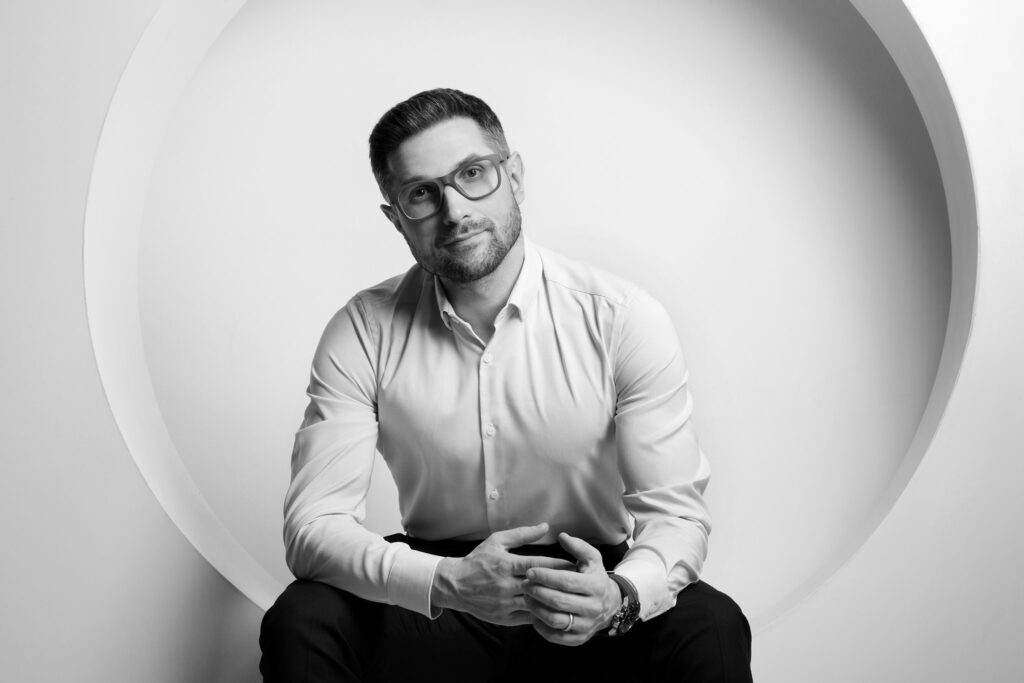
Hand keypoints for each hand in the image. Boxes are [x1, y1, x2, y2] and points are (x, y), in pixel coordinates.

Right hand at [431, 523, 575, 625]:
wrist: (454, 585)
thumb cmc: (478, 560)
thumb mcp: (497, 541)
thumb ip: (522, 534)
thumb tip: (546, 526)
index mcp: (507, 564)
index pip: (539, 565)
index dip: (558, 566)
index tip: (575, 566)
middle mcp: (506, 585)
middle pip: (541, 586)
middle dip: (560, 584)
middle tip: (579, 583)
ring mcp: (505, 603)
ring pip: (536, 604)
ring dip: (554, 601)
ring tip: (571, 598)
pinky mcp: (504, 618)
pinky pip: (528, 618)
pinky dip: (542, 614)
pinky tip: (555, 610)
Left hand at [522, 532, 621, 645]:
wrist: (611, 604)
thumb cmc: (595, 577)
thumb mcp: (592, 559)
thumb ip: (578, 546)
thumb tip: (562, 536)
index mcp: (596, 586)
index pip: (566, 581)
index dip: (545, 576)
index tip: (529, 571)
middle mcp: (593, 607)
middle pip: (558, 601)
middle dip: (537, 592)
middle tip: (523, 584)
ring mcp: (587, 625)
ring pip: (556, 620)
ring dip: (536, 609)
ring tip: (526, 598)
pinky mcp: (580, 638)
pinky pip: (556, 636)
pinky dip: (541, 627)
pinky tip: (533, 615)